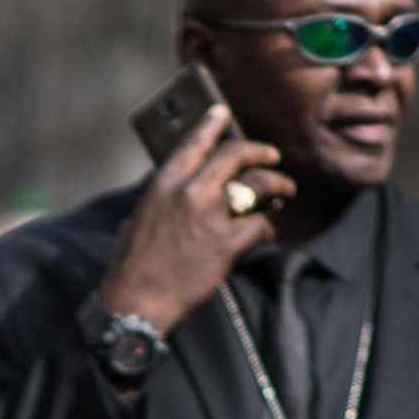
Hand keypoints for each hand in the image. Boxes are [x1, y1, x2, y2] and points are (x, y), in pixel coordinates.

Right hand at [99, 106, 293, 335]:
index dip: (212, 125)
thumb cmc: (132, 266)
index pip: (194, 142)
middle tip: (272, 156)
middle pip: (235, 155)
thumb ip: (164, 198)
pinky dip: (267, 227)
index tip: (224, 114)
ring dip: (277, 186)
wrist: (136, 303)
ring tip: (286, 190)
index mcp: (165, 183)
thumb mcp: (140, 218)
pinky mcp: (227, 244)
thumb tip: (181, 190)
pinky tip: (268, 231)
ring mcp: (211, 217)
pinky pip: (260, 225)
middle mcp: (190, 192)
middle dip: (260, 152)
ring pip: (258, 187)